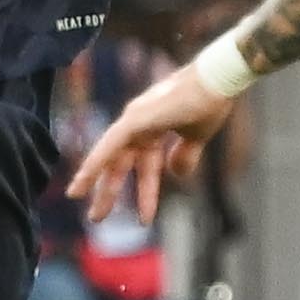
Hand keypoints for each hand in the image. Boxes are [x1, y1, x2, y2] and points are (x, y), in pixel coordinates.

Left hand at [66, 66, 234, 226]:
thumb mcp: (197, 137)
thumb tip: (177, 175)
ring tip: (79, 202)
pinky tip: (84, 178)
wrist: (219, 81)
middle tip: (96, 217)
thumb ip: (185, 155)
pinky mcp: (136, 118)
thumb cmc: (211, 102)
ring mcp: (135, 118)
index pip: (143, 164)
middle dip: (108, 190)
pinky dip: (95, 161)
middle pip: (118, 162)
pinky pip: (110, 144)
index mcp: (154, 127)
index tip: (143, 218)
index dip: (144, 191)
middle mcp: (139, 122)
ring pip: (107, 154)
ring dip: (92, 179)